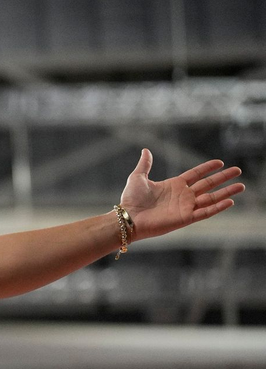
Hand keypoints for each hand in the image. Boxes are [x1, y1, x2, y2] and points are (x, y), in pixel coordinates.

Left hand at [120, 149, 244, 240]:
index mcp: (174, 185)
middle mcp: (182, 195)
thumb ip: (145, 164)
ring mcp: (185, 207)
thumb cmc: (131, 199)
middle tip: (238, 170)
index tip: (220, 162)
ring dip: (226, 192)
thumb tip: (146, 150)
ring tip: (241, 186)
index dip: (207, 168)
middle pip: (208, 185)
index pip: (196, 174)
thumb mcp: (138, 177)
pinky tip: (230, 201)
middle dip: (223, 178)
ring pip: (211, 198)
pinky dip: (218, 207)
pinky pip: (205, 212)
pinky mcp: (185, 218)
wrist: (128, 217)